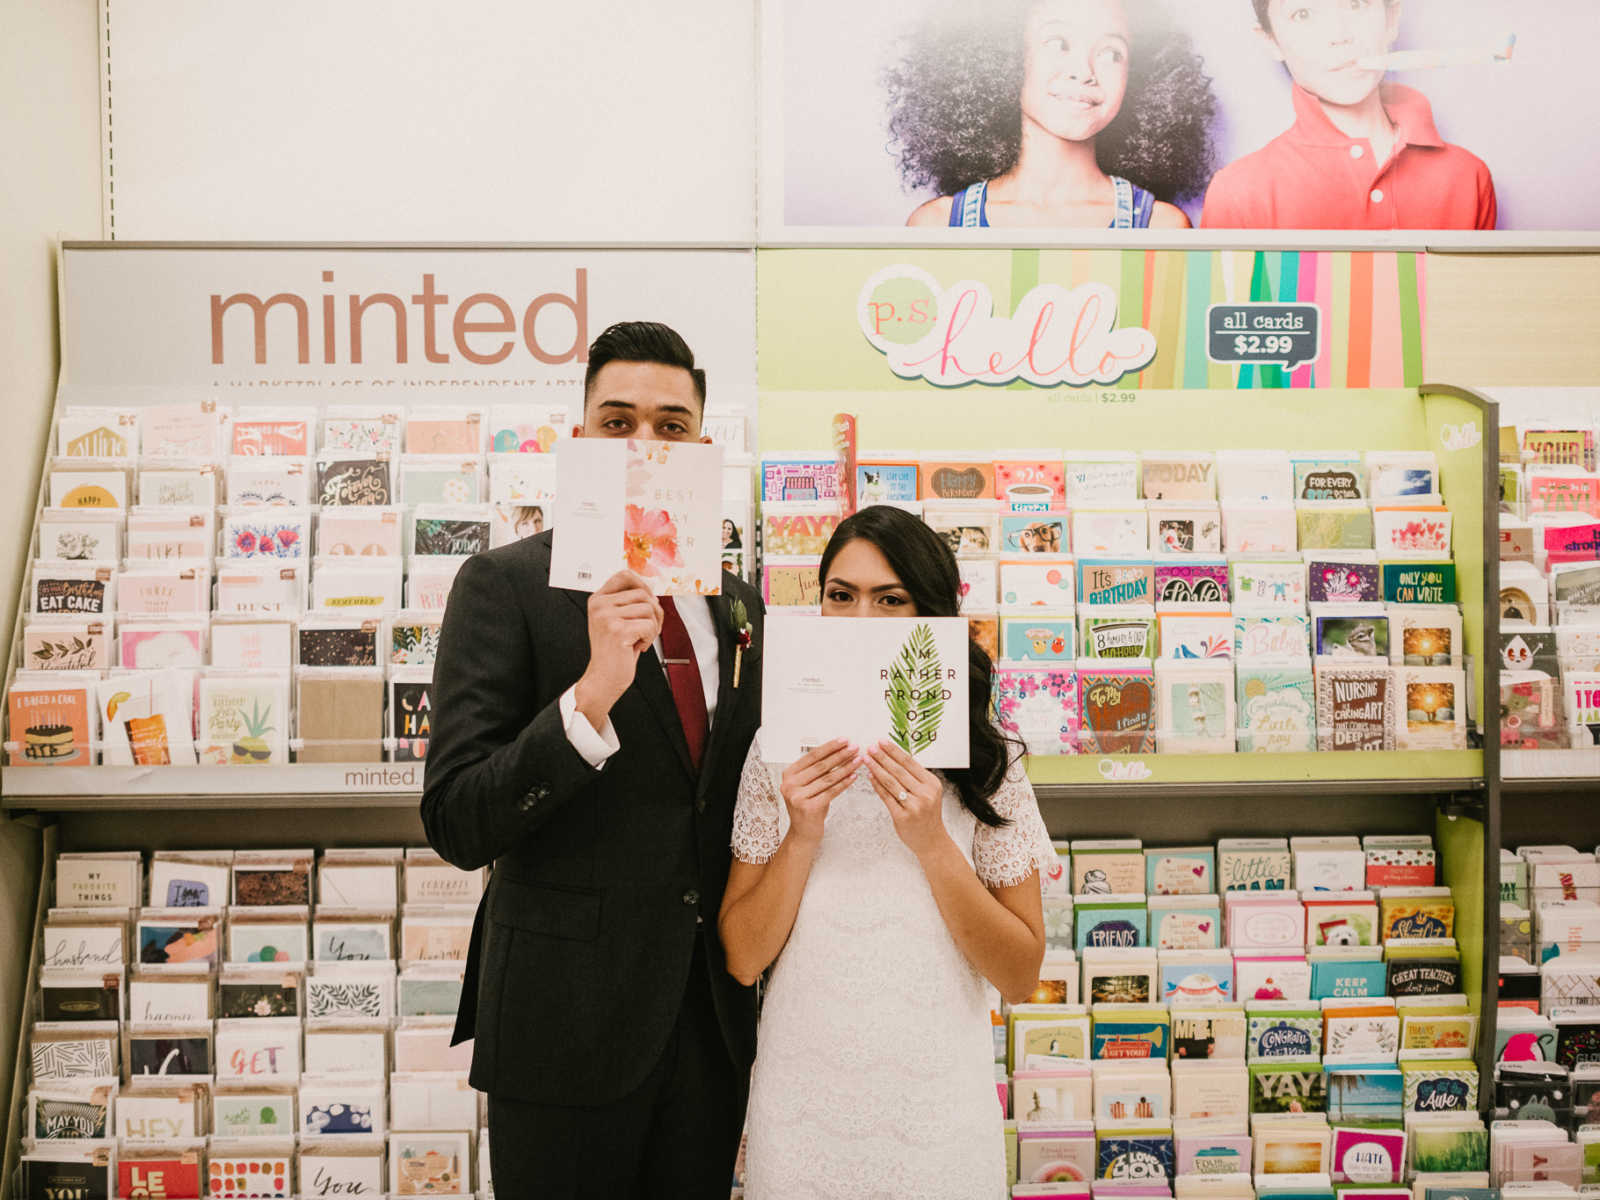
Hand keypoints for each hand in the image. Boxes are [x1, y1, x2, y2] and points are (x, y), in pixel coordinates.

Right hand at [574, 570, 662, 726]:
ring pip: (649, 608)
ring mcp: (606, 616)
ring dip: (653, 626)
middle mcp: (599, 605)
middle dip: (654, 611)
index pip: (625, 574)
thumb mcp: (617, 620)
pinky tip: (638, 647)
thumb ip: (628, 602)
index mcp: (598, 599)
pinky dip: (650, 638)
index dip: (643, 585)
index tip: (649, 602)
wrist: (603, 679)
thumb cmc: (614, 651)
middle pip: (643, 593)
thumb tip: (652, 589)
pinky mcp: (617, 630)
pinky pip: (650, 625)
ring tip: (641, 639)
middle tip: (648, 629)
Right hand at [778, 739, 858, 847]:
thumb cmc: (808, 805)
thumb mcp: (807, 785)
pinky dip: (844, 783)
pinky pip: (831, 792)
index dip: (829, 747)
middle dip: (840, 755)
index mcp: (788, 774)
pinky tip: (854, 776)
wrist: (803, 832)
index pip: (812, 756)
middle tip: (854, 748)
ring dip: (846, 767)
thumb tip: (840, 751)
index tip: (844, 741)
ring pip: (828, 778)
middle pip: (820, 766)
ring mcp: (798, 796)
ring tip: (858, 760)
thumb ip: (817, 770)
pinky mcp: (809, 807)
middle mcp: (790, 784)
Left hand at [864, 740, 948, 859]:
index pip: (910, 762)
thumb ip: (915, 777)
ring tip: (866, 759)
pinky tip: (870, 776)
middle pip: (899, 770)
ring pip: (891, 782)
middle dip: (882, 757)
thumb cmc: (927, 814)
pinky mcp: (902, 816)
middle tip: (870, 747)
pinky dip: (877, 785)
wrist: (932, 840)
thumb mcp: (928, 792)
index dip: (894, 751)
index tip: (882, 742)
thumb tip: (894, 757)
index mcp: (932, 783)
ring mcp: (913, 805)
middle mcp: (924, 793)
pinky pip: (886, 797)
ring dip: (876, 768)